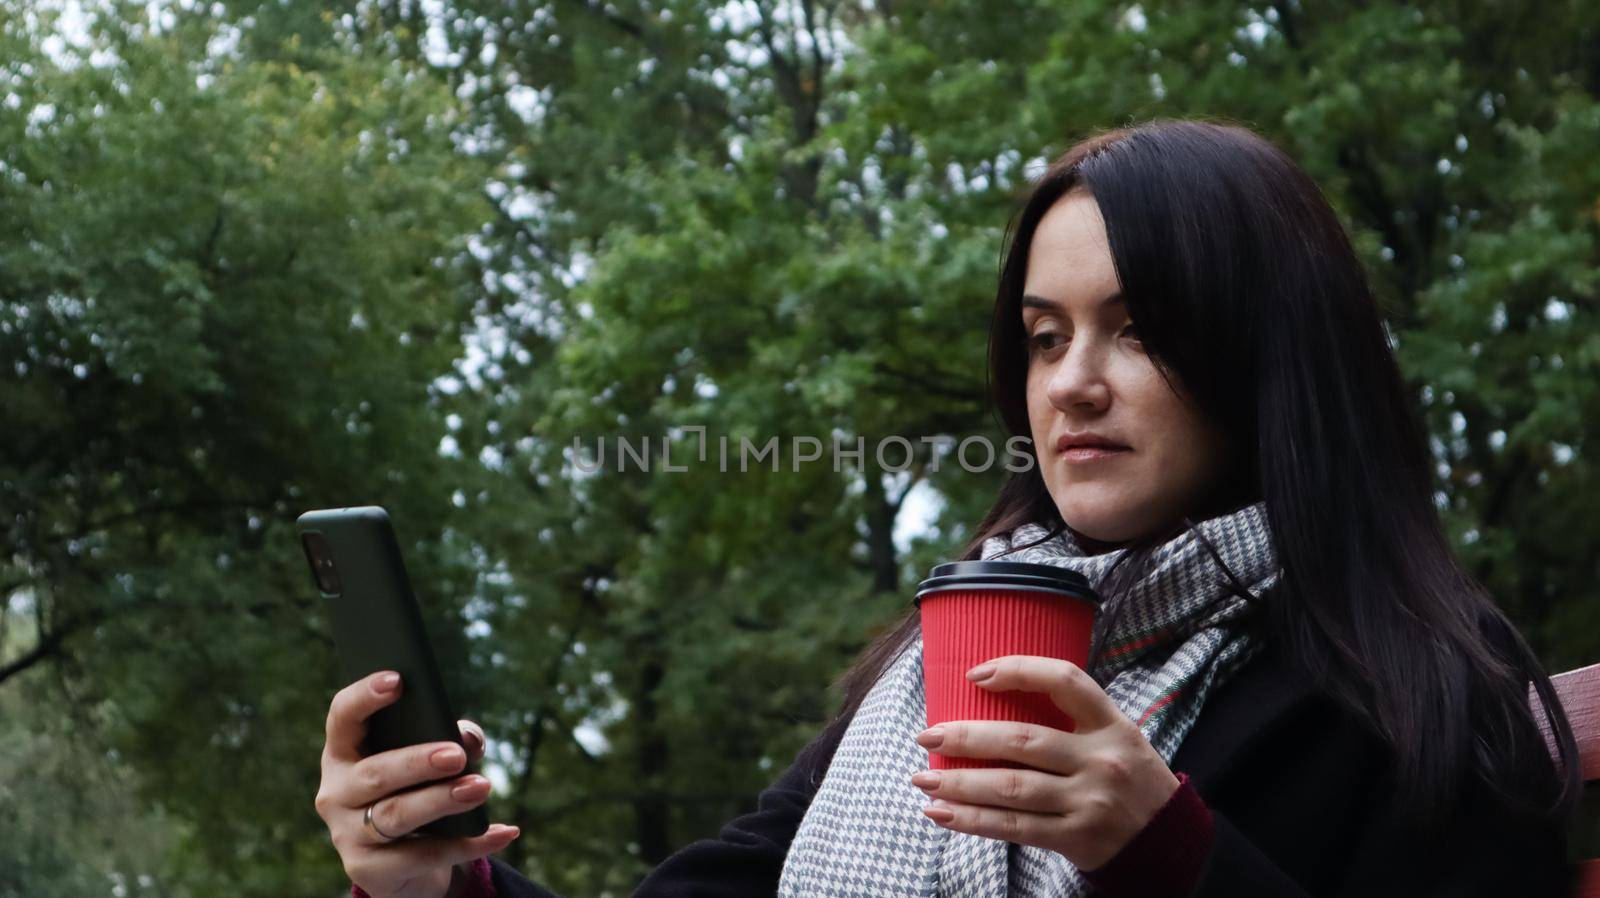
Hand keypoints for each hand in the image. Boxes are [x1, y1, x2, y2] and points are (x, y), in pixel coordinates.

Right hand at [314, 670, 520, 897]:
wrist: (403, 865)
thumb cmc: (415, 793)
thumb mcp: (429, 763)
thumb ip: (449, 740)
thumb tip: (468, 739)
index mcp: (344, 753)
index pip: (342, 718)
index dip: (365, 697)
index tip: (398, 680)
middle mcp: (335, 793)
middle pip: (375, 773)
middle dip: (417, 762)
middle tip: (457, 755)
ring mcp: (347, 834)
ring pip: (396, 815)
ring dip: (442, 800)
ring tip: (481, 787)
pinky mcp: (368, 871)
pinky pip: (424, 856)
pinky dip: (470, 844)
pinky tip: (505, 831)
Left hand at [909, 655, 1180, 871]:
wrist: (1170, 843)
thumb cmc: (1129, 779)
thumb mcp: (1116, 738)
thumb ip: (1072, 720)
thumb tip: (994, 701)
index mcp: (1112, 724)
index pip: (1065, 681)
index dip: (1017, 670)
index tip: (974, 674)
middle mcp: (1101, 760)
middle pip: (1022, 741)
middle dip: (967, 736)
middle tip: (927, 734)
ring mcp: (1089, 801)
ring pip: (1011, 788)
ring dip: (959, 783)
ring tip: (923, 777)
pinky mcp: (1076, 838)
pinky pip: (1013, 828)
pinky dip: (972, 820)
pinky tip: (941, 812)